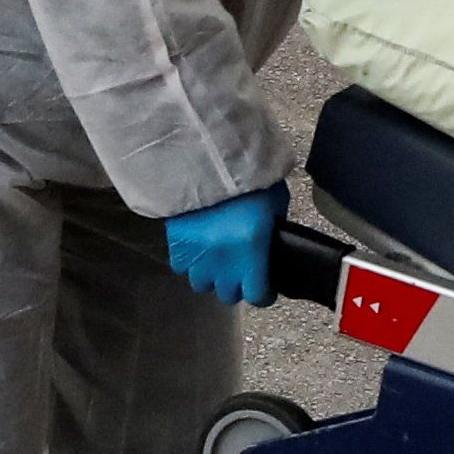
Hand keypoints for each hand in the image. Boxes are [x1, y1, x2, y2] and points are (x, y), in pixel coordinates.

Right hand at [163, 186, 284, 307]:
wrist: (208, 159)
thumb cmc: (249, 177)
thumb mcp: (276, 203)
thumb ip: (273, 228)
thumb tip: (271, 241)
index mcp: (253, 251)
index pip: (257, 295)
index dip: (263, 294)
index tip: (265, 289)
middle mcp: (224, 261)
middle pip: (228, 294)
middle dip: (236, 286)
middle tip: (241, 272)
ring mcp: (198, 255)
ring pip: (202, 284)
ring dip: (211, 276)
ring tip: (216, 261)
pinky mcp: (177, 244)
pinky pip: (181, 266)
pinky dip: (190, 262)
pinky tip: (198, 249)